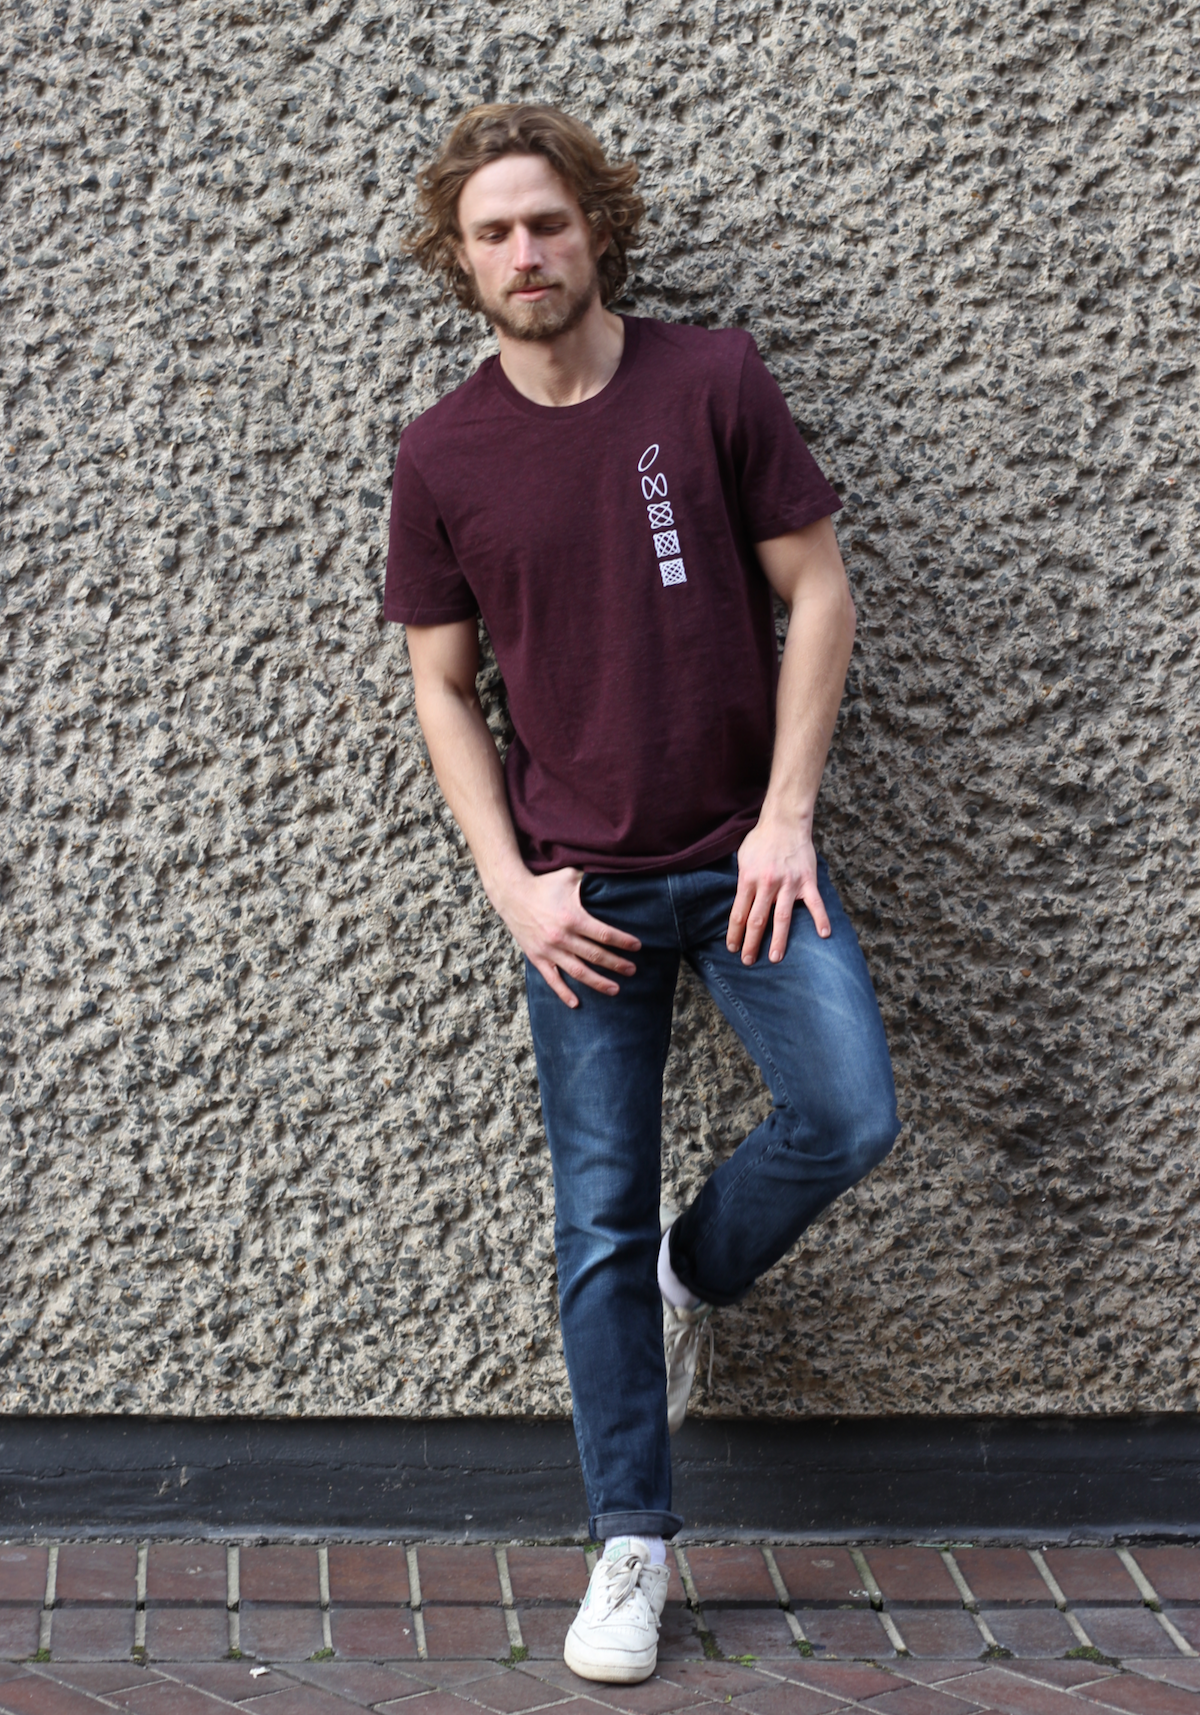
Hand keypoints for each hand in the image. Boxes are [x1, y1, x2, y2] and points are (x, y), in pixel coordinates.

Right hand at [494, 866, 640, 1007]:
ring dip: (599, 982)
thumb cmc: (543, 884)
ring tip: (615, 989)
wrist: (511, 894)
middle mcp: (562, 937)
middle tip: (632, 970)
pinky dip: (564, 993)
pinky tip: (576, 1003)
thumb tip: (613, 877)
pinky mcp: (537, 958)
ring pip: (579, 972)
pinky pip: (552, 979)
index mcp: (573, 918)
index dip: (623, 942)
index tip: (637, 947)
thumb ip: (591, 881)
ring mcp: (549, 950)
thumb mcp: (569, 876)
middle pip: (596, 956)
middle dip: (617, 964)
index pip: (604, 934)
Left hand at [727, 816, 829, 965]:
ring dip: (778, 940)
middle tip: (747, 961)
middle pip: (757, 920)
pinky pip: (815, 904)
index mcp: (748, 879)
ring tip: (774, 958)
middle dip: (751, 943)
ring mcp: (789, 884)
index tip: (732, 948)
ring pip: (782, 918)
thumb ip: (742, 881)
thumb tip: (739, 903)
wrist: (784, 821)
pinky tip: (824, 935)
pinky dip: (821, 919)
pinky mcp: (807, 881)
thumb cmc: (761, 840)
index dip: (734, 933)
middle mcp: (767, 884)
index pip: (739, 913)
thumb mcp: (743, 859)